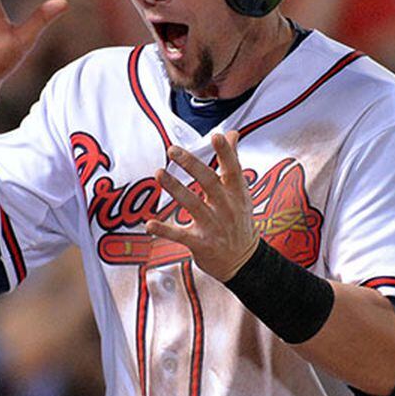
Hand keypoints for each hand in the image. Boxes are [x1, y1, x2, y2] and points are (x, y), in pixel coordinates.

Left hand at [146, 132, 257, 280]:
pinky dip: (164, 230)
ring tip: (159, 174)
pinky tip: (150, 224)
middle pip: (210, 182)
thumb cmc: (239, 221)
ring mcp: (214, 226)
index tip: (217, 137)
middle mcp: (226, 208)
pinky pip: (180, 235)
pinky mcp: (201, 243)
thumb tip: (232, 134)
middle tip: (173, 150)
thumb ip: (233, 162)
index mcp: (237, 193)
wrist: (244, 261)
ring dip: (175, 188)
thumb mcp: (241, 192)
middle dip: (191, 165)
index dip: (226, 153)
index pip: (233, 169)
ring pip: (193, 204)